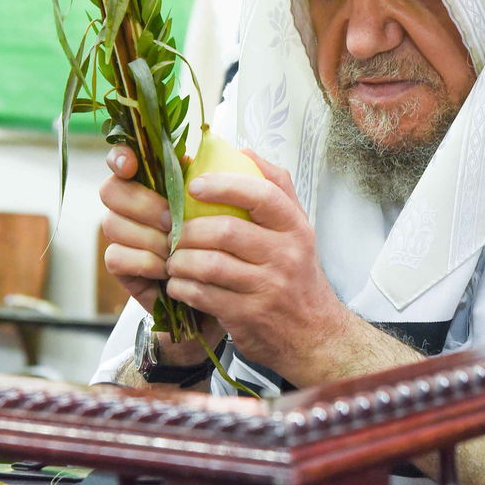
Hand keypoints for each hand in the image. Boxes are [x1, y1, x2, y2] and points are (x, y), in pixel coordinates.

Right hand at [99, 146, 223, 370]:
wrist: (226, 294)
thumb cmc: (231, 246)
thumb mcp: (242, 209)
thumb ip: (239, 179)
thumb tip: (240, 151)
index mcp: (160, 182)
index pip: (125, 159)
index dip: (121, 157)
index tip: (132, 165)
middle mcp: (136, 205)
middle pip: (111, 190)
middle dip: (142, 203)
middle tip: (172, 220)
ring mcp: (126, 235)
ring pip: (112, 223)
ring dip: (148, 236)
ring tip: (176, 249)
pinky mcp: (123, 266)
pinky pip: (115, 256)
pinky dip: (143, 261)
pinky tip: (166, 269)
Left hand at [163, 151, 350, 380]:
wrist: (314, 335)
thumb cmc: (297, 274)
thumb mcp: (298, 230)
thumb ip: (274, 188)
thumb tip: (242, 150)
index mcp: (295, 227)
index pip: (262, 195)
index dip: (224, 186)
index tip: (194, 185)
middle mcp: (285, 255)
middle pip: (226, 231)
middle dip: (188, 230)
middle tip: (170, 231)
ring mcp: (268, 288)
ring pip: (210, 265)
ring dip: (180, 260)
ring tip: (171, 258)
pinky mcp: (249, 316)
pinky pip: (204, 295)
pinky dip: (182, 287)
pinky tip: (178, 283)